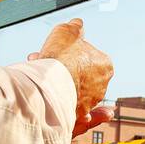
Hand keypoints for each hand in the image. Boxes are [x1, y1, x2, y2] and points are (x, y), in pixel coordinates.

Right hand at [31, 18, 113, 136]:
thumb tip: (77, 24)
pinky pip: (71, 112)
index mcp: (105, 66)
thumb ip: (75, 27)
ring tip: (40, 76)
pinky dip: (64, 106)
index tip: (56, 50)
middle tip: (42, 61)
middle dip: (60, 68)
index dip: (69, 52)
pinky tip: (54, 99)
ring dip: (57, 84)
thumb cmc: (60, 57)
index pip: (88, 56)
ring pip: (71, 91)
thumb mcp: (67, 31)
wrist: (49, 84)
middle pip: (78, 74)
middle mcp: (101, 87)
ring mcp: (89, 104)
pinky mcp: (76, 119)